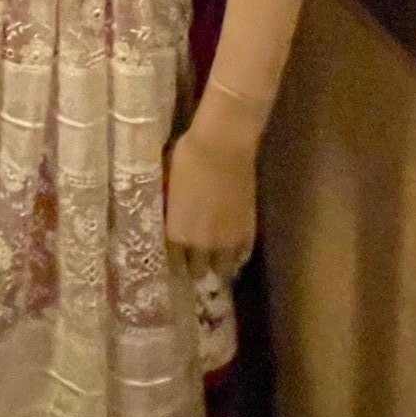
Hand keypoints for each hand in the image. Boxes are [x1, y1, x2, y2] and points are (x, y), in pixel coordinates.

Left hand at [164, 121, 257, 268]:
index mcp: (176, 233)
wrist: (223, 145)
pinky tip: (233, 252)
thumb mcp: (167, 185)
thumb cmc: (187, 157)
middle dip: (194, 269)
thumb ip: (169, 210)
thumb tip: (167, 216)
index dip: (174, 264)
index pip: (173, 263)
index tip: (174, 263)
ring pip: (223, 269)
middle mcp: (201, 244)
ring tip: (215, 261)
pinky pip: (243, 255)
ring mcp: (227, 240)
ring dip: (217, 266)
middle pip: (198, 271)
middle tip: (194, 263)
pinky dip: (237, 256)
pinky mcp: (248, 230)